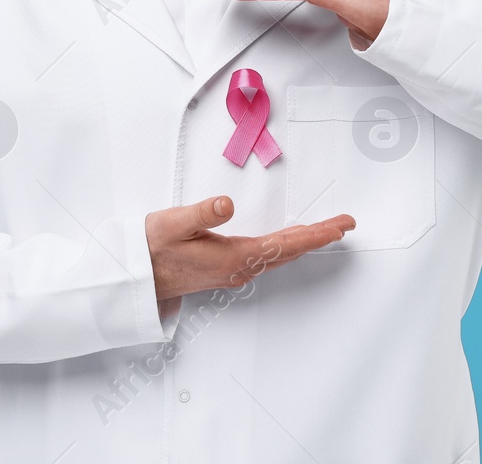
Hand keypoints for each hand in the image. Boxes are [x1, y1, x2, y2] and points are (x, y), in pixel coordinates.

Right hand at [145, 195, 354, 304]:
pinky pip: (268, 257)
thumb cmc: (151, 247)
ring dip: (305, 242)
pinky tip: (291, 241)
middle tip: (346, 224)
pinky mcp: (227, 269)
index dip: (316, 235)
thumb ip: (201, 213)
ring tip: (327, 230)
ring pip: (280, 255)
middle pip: (289, 251)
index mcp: (233, 257)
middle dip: (319, 237)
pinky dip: (287, 246)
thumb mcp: (173, 223)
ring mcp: (234, 271)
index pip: (285, 244)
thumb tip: (227, 204)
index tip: (340, 226)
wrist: (135, 276)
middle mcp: (239, 268)